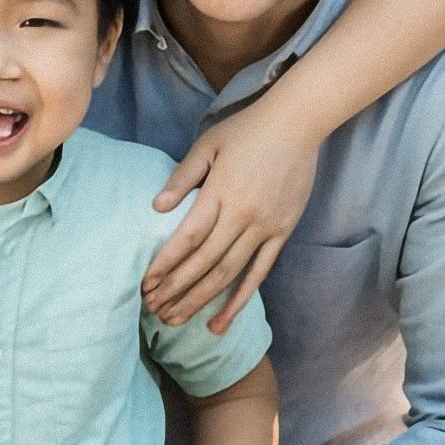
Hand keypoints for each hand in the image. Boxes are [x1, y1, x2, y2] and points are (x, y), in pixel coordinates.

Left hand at [144, 109, 319, 331]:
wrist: (298, 123)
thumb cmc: (247, 130)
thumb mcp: (208, 145)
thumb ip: (183, 177)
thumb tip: (157, 207)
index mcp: (221, 192)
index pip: (189, 237)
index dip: (166, 263)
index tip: (146, 284)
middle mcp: (244, 215)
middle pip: (205, 263)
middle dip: (177, 289)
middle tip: (154, 310)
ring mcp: (266, 227)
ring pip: (229, 274)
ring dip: (201, 300)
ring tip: (177, 320)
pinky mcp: (282, 233)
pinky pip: (259, 273)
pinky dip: (239, 299)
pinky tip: (221, 321)